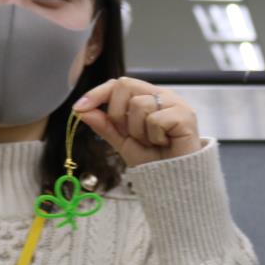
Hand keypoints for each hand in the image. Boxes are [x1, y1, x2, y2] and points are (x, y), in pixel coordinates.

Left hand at [74, 77, 201, 165]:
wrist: (174, 181)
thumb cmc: (153, 160)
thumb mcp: (122, 141)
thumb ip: (104, 124)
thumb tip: (81, 110)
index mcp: (148, 97)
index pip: (119, 84)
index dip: (97, 93)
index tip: (79, 108)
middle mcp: (162, 95)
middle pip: (125, 85)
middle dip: (118, 114)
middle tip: (131, 135)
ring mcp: (176, 103)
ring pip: (139, 104)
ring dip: (138, 131)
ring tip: (151, 142)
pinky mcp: (185, 115)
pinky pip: (155, 119)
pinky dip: (153, 137)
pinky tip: (163, 143)